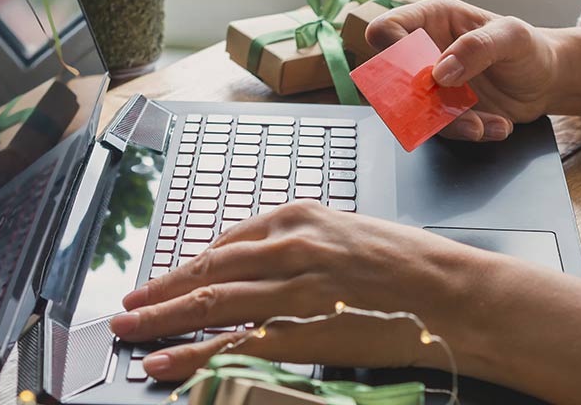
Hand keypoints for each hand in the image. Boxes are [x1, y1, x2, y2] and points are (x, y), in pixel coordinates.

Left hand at [112, 201, 494, 375]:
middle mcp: (287, 246)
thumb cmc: (412, 264)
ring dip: (161, 320)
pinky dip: (191, 355)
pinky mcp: (300, 330)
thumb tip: (262, 262)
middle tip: (127, 307)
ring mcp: (290, 289)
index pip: (224, 242)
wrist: (453, 292)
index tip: (164, 279)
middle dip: (159, 291)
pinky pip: (232, 344)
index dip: (185, 265)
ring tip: (129, 333)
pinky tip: (164, 363)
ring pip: (209, 304)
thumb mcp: (350, 233)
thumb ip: (302, 244)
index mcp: (299, 217)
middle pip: (205, 271)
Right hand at [366, 0, 580, 141]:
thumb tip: (440, 71)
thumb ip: (477, 47)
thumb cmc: (529, 48)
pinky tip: (497, 125)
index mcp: (432, 19)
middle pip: (392, 78)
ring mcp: (434, 86)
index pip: (388, 29)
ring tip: (482, 124)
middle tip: (447, 104)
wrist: (548, 81)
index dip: (391, 51)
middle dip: (417, 100)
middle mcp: (426, 53)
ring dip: (450, 123)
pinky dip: (471, 131)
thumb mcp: (512, 36)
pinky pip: (444, 130)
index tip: (418, 71)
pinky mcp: (445, 113)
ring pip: (417, 112)